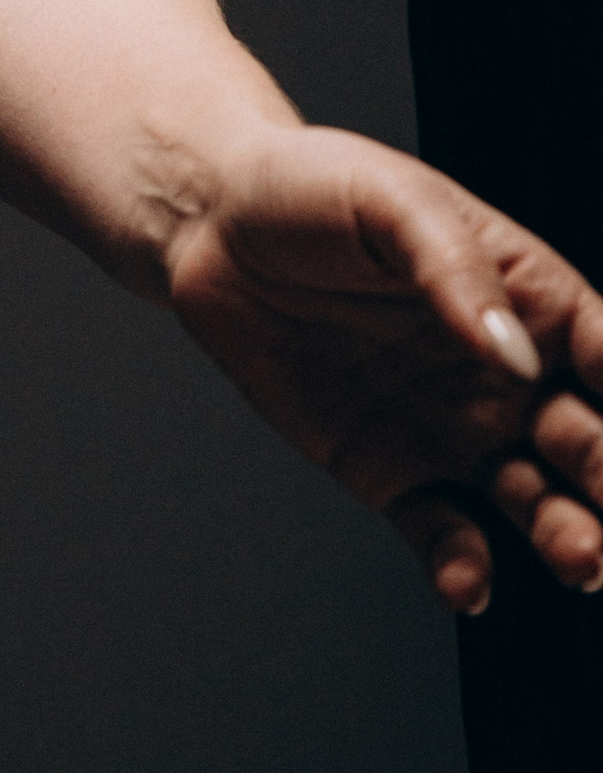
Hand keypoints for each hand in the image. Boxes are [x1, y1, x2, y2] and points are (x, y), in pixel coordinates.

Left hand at [163, 124, 602, 612]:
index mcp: (525, 296)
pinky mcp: (390, 468)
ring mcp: (452, 426)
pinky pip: (439, 530)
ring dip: (564, 536)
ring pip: (532, 499)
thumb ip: (458, 271)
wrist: (208, 226)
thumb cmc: (309, 189)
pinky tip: (467, 583)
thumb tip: (516, 352)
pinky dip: (460, 564)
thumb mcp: (392, 202)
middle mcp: (502, 372)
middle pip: (586, 440)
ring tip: (579, 561)